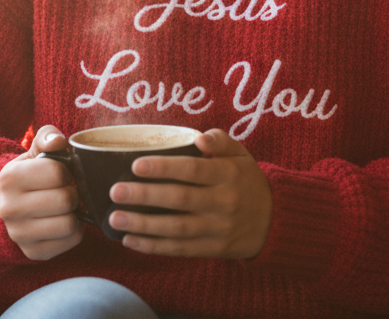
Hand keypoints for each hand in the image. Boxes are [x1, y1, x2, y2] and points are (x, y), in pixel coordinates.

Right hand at [0, 125, 83, 259]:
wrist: (12, 208)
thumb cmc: (32, 175)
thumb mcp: (35, 152)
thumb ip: (47, 138)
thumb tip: (58, 141)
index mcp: (9, 177)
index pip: (57, 172)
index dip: (67, 171)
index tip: (61, 174)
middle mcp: (8, 208)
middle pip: (65, 199)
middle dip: (73, 193)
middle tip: (67, 191)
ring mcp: (18, 234)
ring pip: (69, 223)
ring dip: (75, 213)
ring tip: (66, 207)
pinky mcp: (32, 252)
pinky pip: (70, 241)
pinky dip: (74, 231)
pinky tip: (63, 221)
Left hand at [108, 129, 271, 258]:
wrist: (275, 221)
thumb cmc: (247, 181)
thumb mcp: (241, 155)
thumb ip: (220, 141)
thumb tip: (198, 138)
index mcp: (228, 175)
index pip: (192, 170)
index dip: (164, 168)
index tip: (136, 165)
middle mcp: (223, 202)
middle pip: (179, 200)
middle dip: (145, 196)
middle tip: (115, 191)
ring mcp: (217, 229)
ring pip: (176, 228)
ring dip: (143, 225)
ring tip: (114, 219)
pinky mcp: (213, 249)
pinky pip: (180, 249)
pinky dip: (153, 247)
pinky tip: (130, 241)